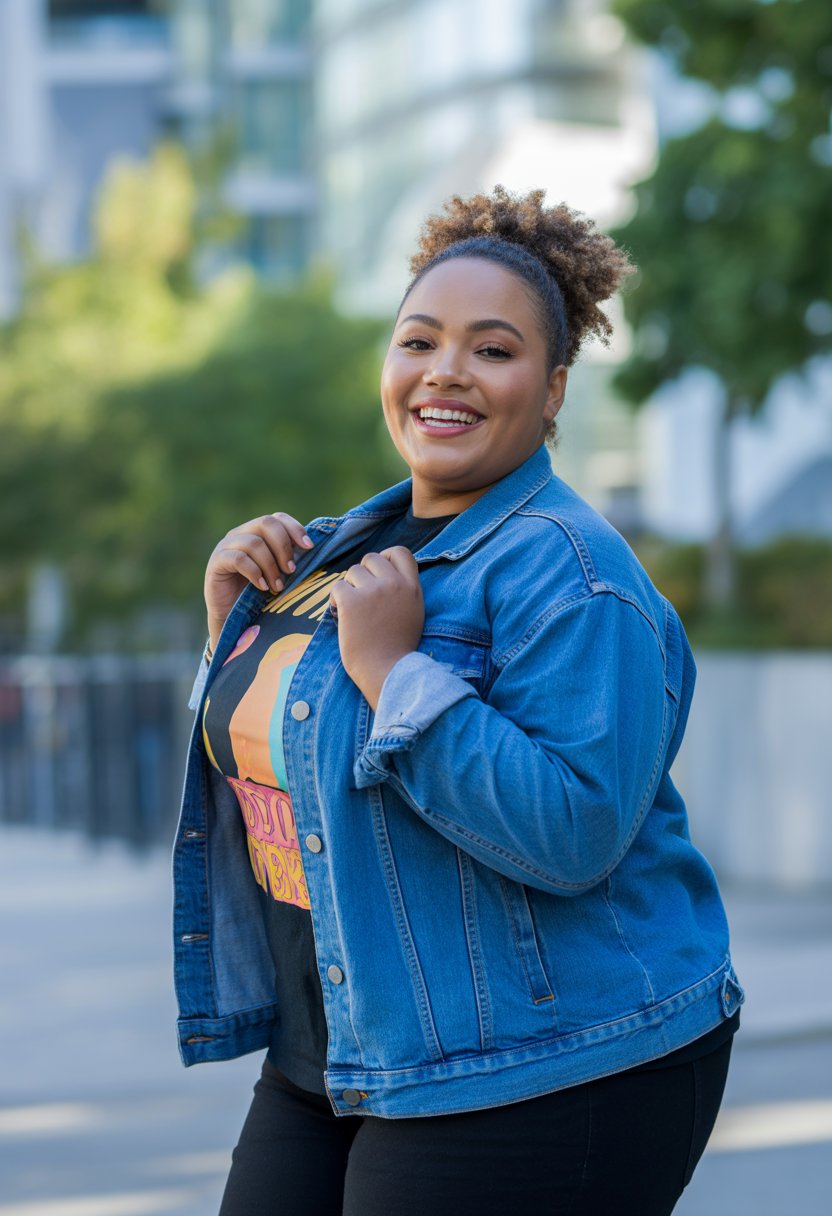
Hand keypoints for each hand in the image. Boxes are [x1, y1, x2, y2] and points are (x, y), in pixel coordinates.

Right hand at [204, 513, 313, 648]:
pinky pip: (238, 559)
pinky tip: (262, 587)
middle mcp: (240, 534)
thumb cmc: (259, 595)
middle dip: (283, 547)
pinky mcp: (216, 562)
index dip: (295, 529)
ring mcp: (226, 546)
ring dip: (271, 566)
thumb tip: (313, 548)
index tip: (309, 548)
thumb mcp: (279, 573)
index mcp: (256, 532)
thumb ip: (290, 558)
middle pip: (266, 524)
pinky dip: (255, 572)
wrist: (232, 618)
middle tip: (291, 570)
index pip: (277, 518)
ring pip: (254, 543)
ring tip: (278, 586)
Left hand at [329, 546, 423, 709]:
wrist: (387, 671)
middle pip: (372, 558)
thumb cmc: (396, 648)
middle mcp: (394, 584)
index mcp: (413, 587)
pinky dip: (335, 600)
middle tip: (361, 595)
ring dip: (349, 588)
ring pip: (352, 572)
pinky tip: (341, 615)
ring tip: (352, 610)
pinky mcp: (352, 601)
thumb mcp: (413, 613)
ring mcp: (373, 591)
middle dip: (363, 574)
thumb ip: (404, 591)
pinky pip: (337, 587)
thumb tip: (384, 574)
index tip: (378, 572)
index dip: (386, 556)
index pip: (401, 551)